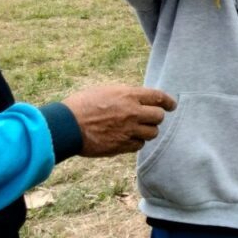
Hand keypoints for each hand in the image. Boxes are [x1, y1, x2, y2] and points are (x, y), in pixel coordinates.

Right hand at [62, 85, 176, 156]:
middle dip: (156, 117)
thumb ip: (126, 95)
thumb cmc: (81, 105)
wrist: (65, 126)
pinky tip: (127, 139)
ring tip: (137, 129)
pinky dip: (136, 142)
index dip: (168, 101)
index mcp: (129, 96)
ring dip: (147, 131)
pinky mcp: (121, 146)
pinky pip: (138, 146)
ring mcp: (128, 130)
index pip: (158, 97)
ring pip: (152, 133)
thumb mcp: (105, 91)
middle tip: (150, 118)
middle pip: (159, 117)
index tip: (172, 105)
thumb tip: (139, 99)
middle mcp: (132, 113)